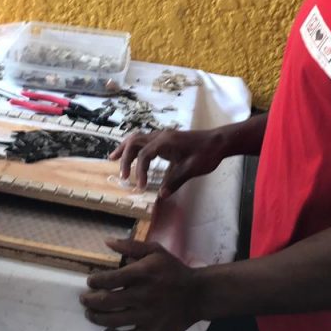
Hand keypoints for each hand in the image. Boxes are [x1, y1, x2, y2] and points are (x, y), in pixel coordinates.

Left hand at [80, 239, 199, 330]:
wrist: (198, 294)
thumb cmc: (173, 270)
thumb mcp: (155, 250)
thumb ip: (131, 246)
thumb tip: (107, 242)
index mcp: (143, 274)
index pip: (109, 280)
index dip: (95, 282)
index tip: (90, 282)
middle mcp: (143, 295)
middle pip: (107, 301)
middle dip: (90, 301)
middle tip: (84, 299)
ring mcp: (147, 316)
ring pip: (113, 321)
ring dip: (96, 318)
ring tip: (90, 314)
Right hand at [111, 128, 225, 197]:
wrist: (218, 141)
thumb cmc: (207, 154)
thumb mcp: (191, 169)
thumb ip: (175, 181)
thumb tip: (161, 195)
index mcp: (165, 142)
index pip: (144, 155)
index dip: (139, 171)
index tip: (140, 187)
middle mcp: (160, 136)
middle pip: (134, 142)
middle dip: (124, 157)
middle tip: (121, 175)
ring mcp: (162, 136)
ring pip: (137, 138)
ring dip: (125, 149)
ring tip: (112, 158)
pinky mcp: (165, 139)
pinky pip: (144, 141)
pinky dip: (134, 148)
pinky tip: (132, 156)